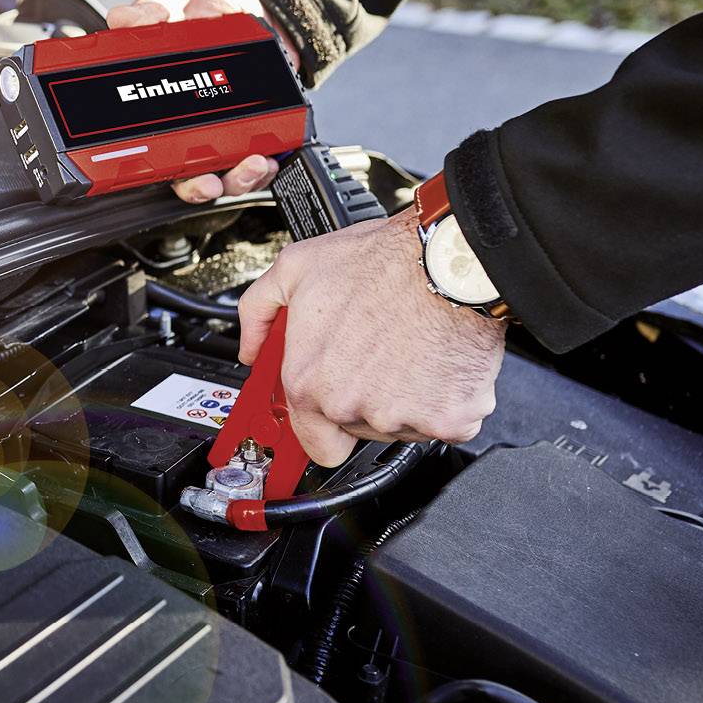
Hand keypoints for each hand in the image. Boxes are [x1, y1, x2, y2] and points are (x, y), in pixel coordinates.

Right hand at [106, 0, 295, 202]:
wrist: (263, 5)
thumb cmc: (209, 6)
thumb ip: (153, 6)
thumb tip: (124, 18)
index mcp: (155, 101)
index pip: (139, 143)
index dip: (138, 166)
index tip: (148, 168)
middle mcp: (184, 126)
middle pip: (181, 173)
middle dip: (195, 186)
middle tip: (206, 181)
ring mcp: (221, 132)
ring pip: (222, 174)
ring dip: (235, 179)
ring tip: (251, 165)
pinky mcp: (256, 131)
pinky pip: (258, 161)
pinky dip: (266, 167)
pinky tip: (271, 156)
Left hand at [236, 208, 506, 465]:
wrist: (449, 260)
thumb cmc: (383, 261)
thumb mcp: (295, 269)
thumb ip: (258, 313)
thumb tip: (250, 346)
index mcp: (310, 382)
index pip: (312, 442)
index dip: (322, 424)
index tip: (332, 411)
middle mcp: (352, 407)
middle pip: (357, 428)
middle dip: (365, 399)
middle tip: (378, 354)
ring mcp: (403, 418)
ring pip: (402, 425)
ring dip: (407, 398)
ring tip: (410, 349)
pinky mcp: (451, 419)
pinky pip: (450, 422)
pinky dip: (448, 400)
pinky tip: (440, 360)